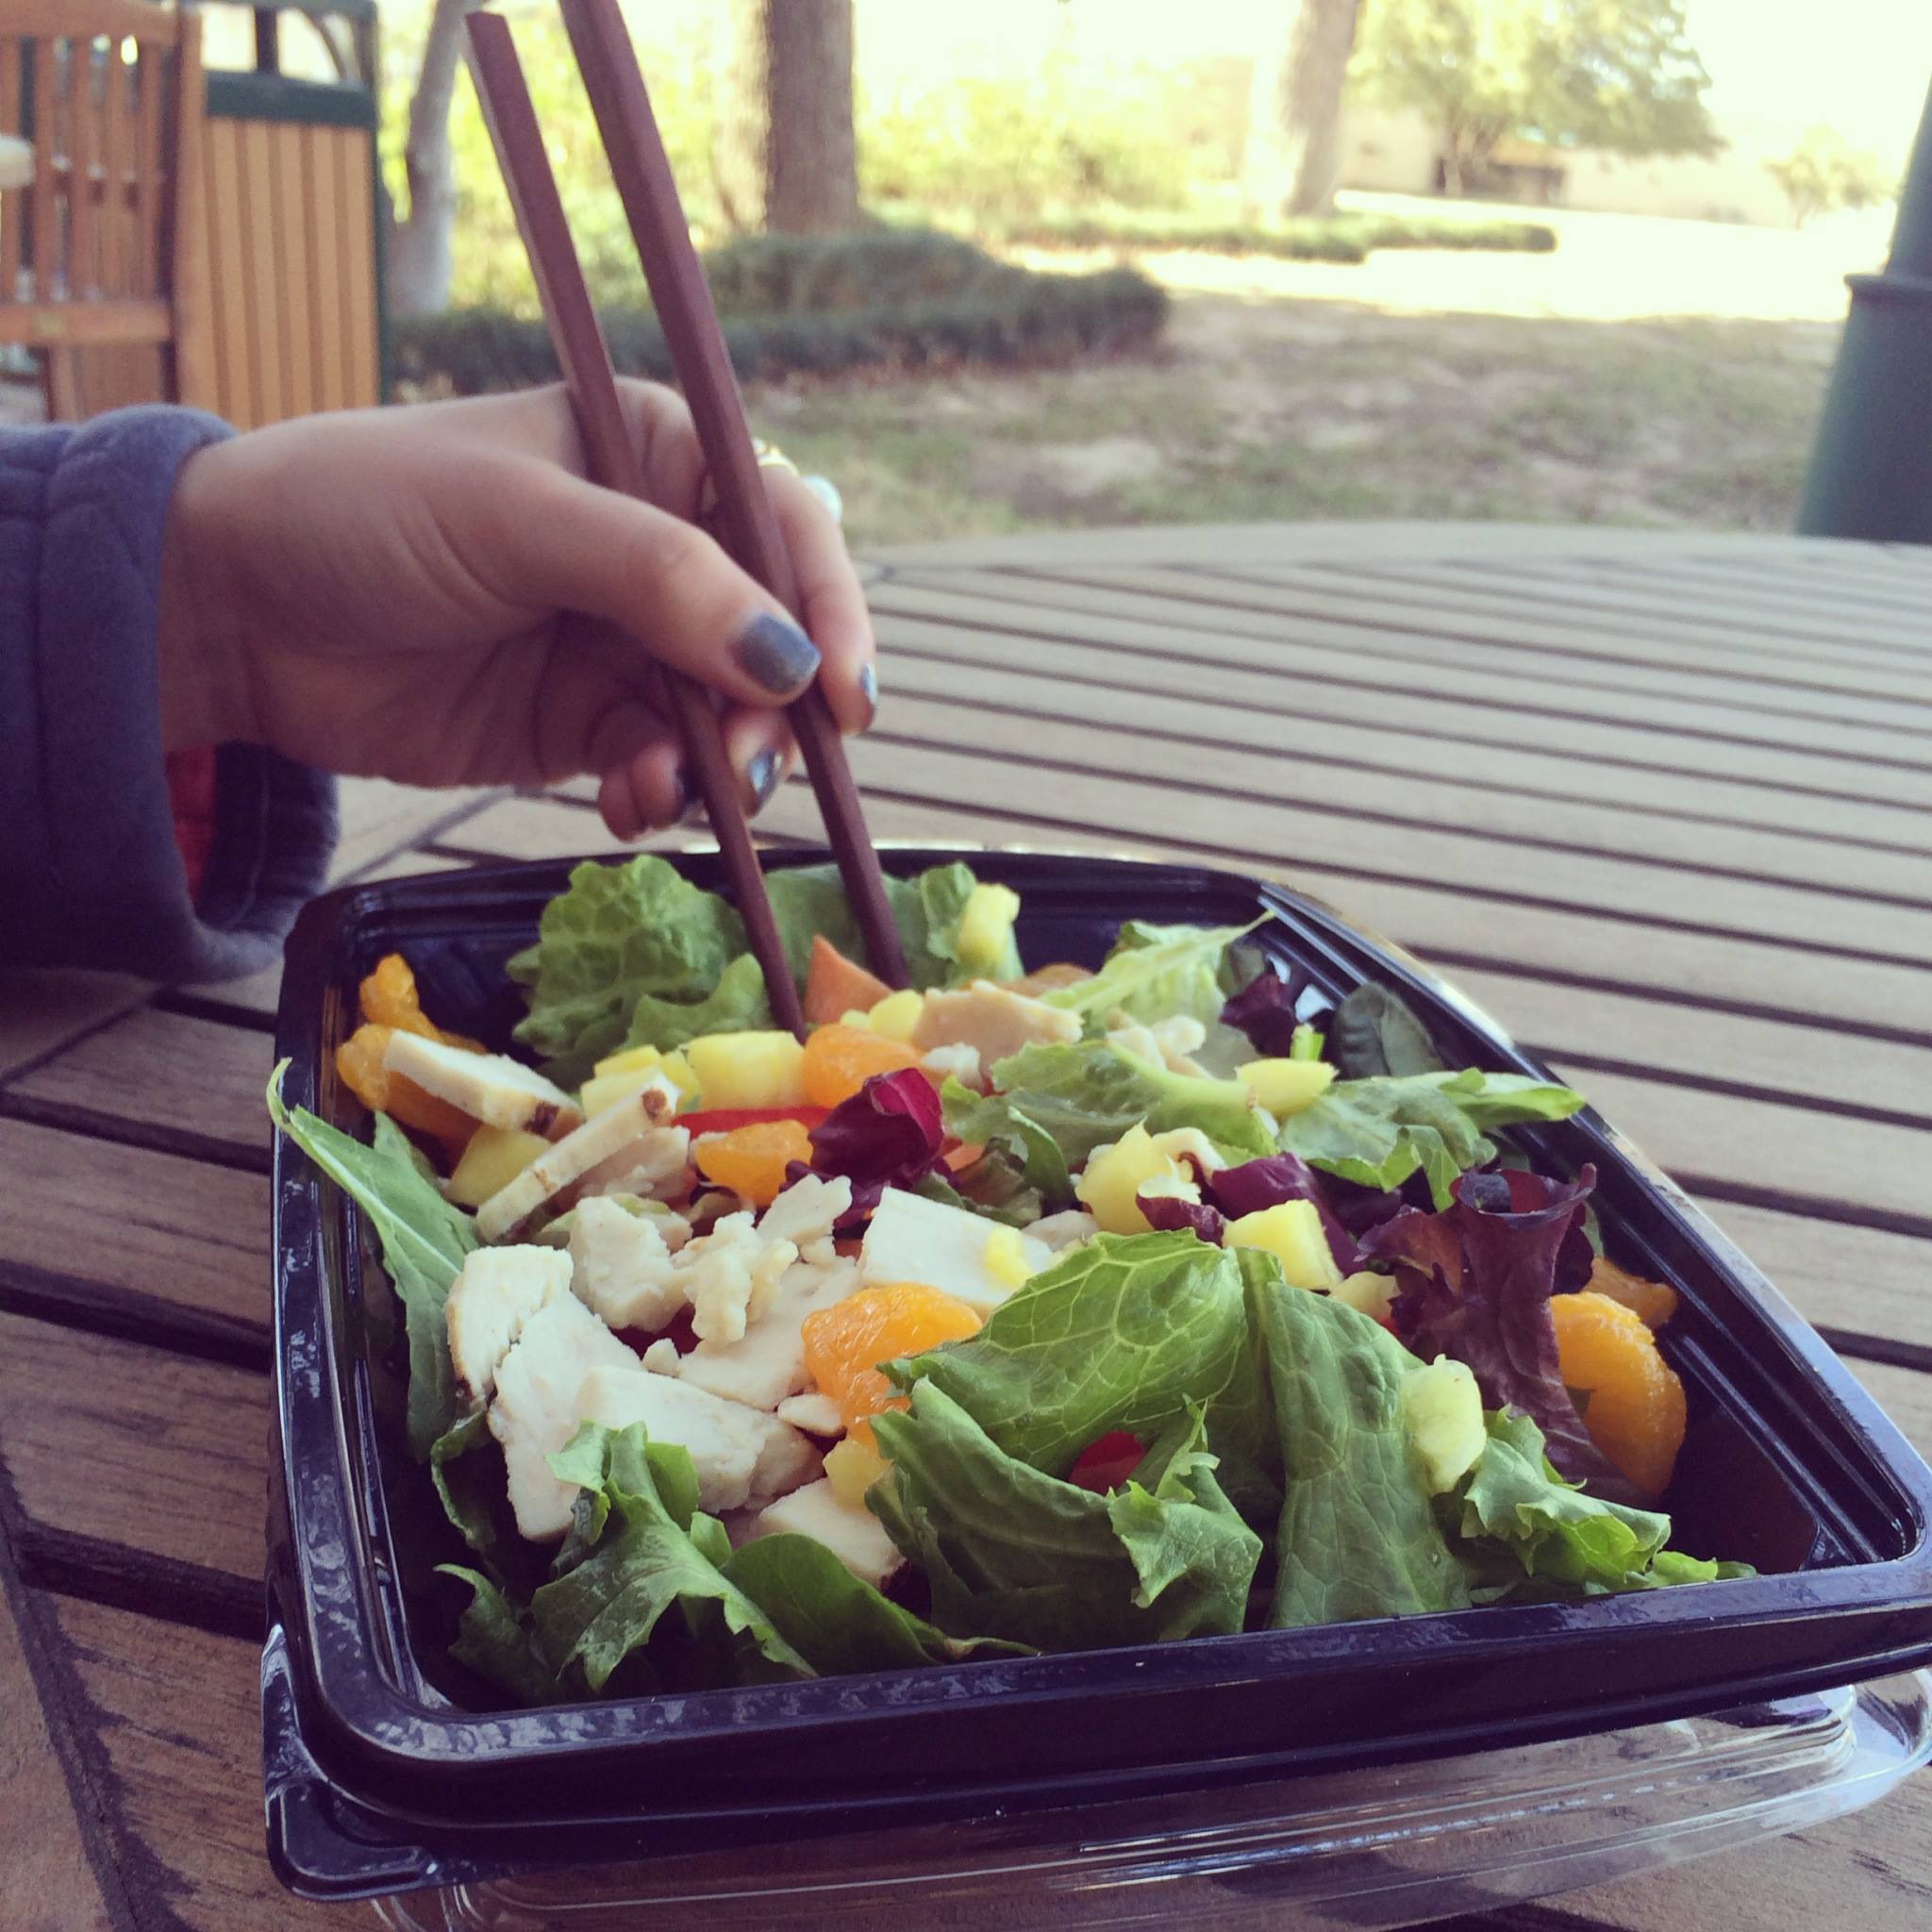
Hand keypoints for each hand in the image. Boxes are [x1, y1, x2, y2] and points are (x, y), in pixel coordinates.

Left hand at [157, 382, 875, 836]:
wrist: (235, 611)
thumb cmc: (367, 511)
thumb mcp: (517, 518)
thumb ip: (655, 578)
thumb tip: (786, 660)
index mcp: (654, 456)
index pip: (782, 523)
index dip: (828, 605)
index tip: (841, 691)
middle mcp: (657, 549)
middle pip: (770, 635)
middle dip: (773, 707)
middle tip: (747, 766)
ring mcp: (622, 643)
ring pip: (725, 714)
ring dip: (721, 763)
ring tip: (680, 792)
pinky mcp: (582, 724)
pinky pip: (660, 765)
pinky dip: (661, 793)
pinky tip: (629, 805)